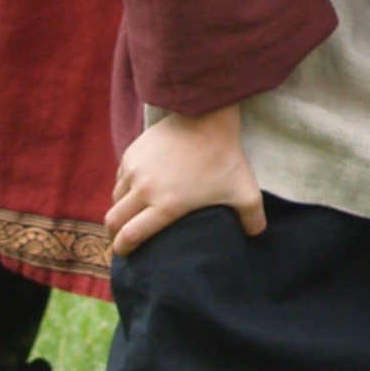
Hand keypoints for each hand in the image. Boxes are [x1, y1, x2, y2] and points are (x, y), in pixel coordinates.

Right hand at [106, 104, 264, 254]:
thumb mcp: (246, 192)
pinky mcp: (133, 152)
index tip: (124, 254)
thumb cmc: (225, 157)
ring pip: (116, 198)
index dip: (123, 250)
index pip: (130, 237)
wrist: (207, 116)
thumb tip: (255, 235)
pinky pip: (120, 177)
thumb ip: (252, 219)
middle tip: (121, 239)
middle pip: (113, 221)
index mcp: (166, 205)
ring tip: (131, 214)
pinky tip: (136, 189)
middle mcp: (144, 189)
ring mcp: (135, 169)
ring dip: (120, 209)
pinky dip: (124, 187)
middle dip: (114, 234)